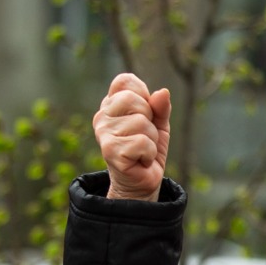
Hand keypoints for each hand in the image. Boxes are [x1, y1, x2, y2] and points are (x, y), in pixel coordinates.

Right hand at [94, 72, 170, 201]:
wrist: (141, 183)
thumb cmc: (147, 150)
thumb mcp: (159, 125)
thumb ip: (160, 107)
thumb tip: (162, 93)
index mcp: (111, 105)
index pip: (124, 81)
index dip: (142, 95)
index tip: (145, 114)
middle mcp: (102, 116)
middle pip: (133, 99)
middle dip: (149, 119)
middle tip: (144, 137)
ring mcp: (103, 133)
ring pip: (141, 122)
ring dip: (151, 140)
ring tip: (143, 151)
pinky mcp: (110, 151)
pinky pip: (142, 142)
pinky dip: (149, 153)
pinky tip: (141, 161)